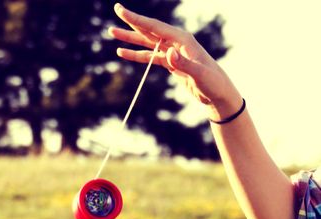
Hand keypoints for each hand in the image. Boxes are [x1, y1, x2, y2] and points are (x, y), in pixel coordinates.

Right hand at [109, 3, 240, 109]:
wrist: (218, 94)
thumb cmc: (213, 83)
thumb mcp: (200, 74)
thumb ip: (184, 63)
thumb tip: (167, 52)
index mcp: (182, 39)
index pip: (155, 27)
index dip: (137, 19)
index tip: (121, 11)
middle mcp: (176, 42)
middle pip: (149, 30)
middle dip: (132, 22)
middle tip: (116, 11)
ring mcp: (173, 52)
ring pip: (147, 43)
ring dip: (131, 39)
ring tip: (113, 33)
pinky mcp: (171, 63)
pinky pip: (150, 56)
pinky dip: (137, 55)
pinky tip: (124, 53)